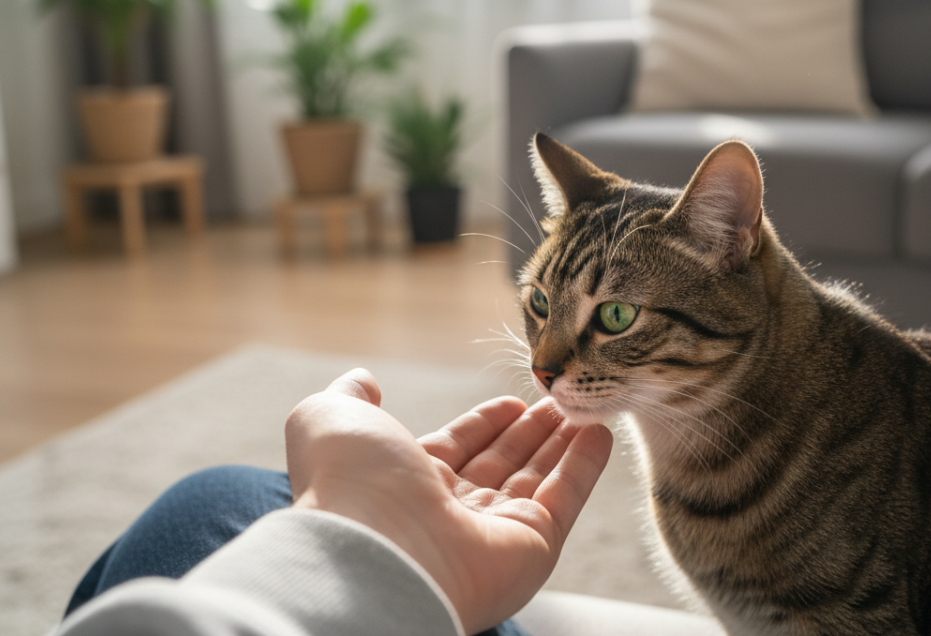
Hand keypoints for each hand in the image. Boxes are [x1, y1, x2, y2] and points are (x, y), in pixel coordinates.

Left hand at [285, 368, 613, 633]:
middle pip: (502, 463)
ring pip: (537, 478)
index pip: (457, 448)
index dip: (485, 423)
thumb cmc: (349, 483)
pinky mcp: (532, 548)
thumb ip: (348, 397)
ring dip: (562, 441)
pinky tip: (600, 432)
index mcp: (405, 483)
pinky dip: (584, 465)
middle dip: (530, 430)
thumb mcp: (330, 418)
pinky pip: (565, 498)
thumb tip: (363, 379)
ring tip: (586, 405)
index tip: (513, 400)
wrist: (375, 550)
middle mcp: (450, 512)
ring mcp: (493, 533)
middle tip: (560, 398)